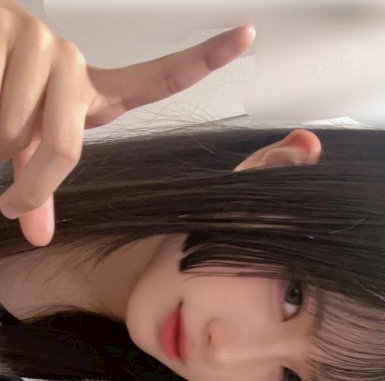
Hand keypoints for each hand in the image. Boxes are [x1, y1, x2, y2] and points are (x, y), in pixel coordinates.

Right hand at [0, 0, 254, 245]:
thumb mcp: (30, 149)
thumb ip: (41, 187)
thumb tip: (38, 237)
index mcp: (95, 92)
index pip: (161, 77)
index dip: (205, 58)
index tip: (249, 33)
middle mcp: (76, 62)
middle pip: (64, 145)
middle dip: (30, 184)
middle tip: (10, 200)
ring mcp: (43, 41)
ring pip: (16, 129)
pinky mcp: (7, 27)